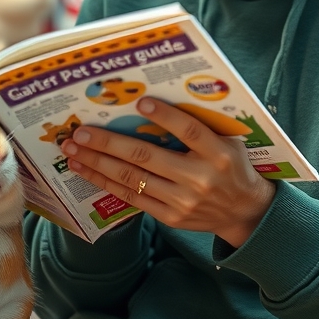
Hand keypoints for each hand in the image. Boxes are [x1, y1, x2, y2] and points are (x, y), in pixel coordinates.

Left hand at [62, 97, 275, 248]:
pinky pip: (132, 198)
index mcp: (219, 154)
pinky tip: (87, 171)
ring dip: (98, 163)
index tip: (140, 102)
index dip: (165, 116)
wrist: (245, 212)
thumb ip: (202, 126)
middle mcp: (199, 178)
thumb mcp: (229, 142)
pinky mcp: (170, 217)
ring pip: (131, 179)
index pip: (189, 131)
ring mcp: (183, 201)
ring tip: (73, 151)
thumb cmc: (233, 167)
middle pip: (147, 156)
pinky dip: (106, 182)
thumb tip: (156, 101)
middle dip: (108, 143)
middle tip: (80, 132)